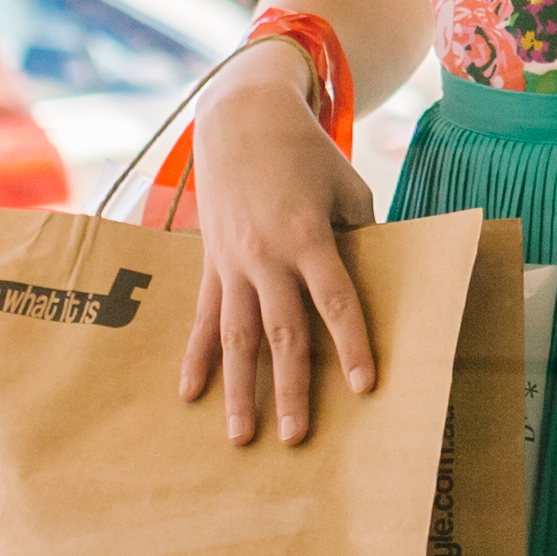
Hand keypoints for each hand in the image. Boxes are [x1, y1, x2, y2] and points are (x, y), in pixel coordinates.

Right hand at [170, 44, 379, 443]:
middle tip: (299, 438)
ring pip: (236, 337)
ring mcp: (232, 262)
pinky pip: (204, 318)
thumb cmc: (305, 151)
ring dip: (240, 390)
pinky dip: (197, 357)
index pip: (334, 300)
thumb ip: (358, 234)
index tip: (365, 386)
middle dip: (292, 389)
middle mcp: (266, 255)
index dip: (352, 344)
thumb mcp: (346, 185)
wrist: (240, 117)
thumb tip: (367, 280)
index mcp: (307, 235)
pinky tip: (190, 395)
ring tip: (242, 437)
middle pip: (282, 333)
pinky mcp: (210, 263)